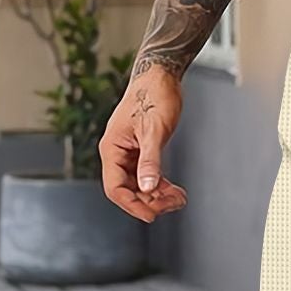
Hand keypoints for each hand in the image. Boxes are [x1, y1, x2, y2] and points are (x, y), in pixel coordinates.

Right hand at [101, 65, 188, 220]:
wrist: (160, 75)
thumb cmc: (154, 96)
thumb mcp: (154, 131)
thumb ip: (150, 161)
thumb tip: (148, 187)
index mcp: (112, 148)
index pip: (115, 188)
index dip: (132, 204)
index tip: (151, 215)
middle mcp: (116, 152)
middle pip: (127, 190)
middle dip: (149, 200)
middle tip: (173, 204)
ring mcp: (127, 152)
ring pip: (138, 184)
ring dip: (157, 195)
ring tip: (178, 198)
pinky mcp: (140, 149)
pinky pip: (146, 175)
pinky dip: (160, 184)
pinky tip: (175, 190)